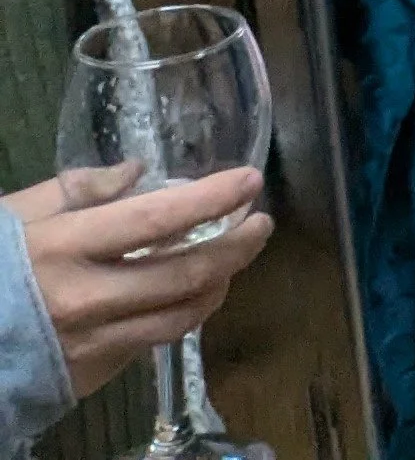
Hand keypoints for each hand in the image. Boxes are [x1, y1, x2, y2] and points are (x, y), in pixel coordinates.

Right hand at [10, 166, 270, 401]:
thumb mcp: (19, 214)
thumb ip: (79, 189)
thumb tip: (137, 171)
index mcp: (69, 248)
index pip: (160, 220)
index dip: (213, 199)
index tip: (250, 180)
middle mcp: (88, 299)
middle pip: (186, 275)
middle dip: (238, 247)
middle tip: (261, 223)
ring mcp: (93, 343)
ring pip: (180, 317)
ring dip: (219, 285)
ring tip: (234, 259)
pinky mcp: (92, 373)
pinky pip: (151, 343)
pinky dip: (178, 315)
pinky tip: (188, 294)